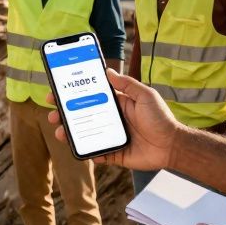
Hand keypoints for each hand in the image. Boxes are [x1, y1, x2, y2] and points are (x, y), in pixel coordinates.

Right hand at [46, 70, 180, 169]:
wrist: (172, 145)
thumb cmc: (161, 118)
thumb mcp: (145, 96)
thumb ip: (127, 84)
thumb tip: (108, 71)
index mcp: (116, 104)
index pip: (90, 97)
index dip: (74, 95)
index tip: (58, 92)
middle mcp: (111, 120)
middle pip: (82, 117)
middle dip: (65, 115)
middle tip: (52, 114)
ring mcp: (111, 137)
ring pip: (85, 135)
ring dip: (70, 134)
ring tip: (59, 132)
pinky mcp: (114, 153)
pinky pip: (97, 153)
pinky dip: (87, 152)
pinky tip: (78, 149)